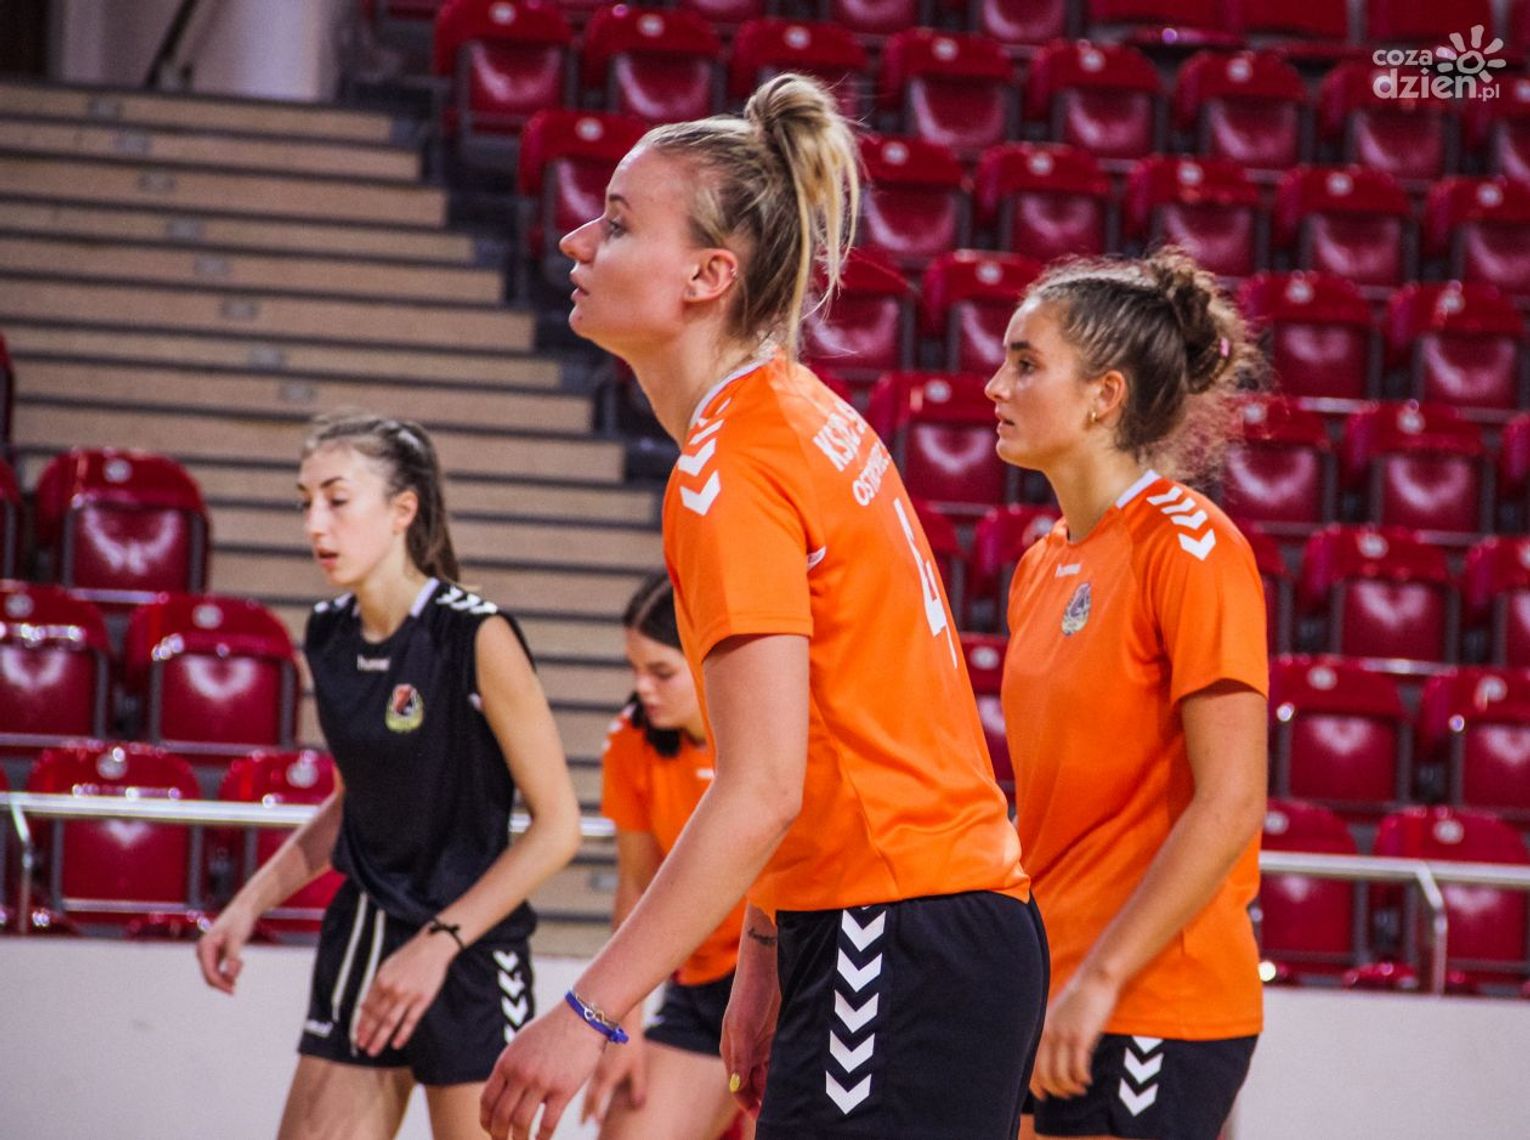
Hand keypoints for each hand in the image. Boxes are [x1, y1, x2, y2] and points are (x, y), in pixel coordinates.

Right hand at [196, 903, 257, 994]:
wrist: (243, 908)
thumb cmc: (239, 921)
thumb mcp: (237, 939)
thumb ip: (233, 958)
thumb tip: (231, 977)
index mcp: (204, 947)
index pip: (209, 973)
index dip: (220, 984)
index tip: (233, 991)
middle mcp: (203, 951)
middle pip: (210, 976)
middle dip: (224, 981)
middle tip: (237, 986)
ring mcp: (208, 952)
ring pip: (215, 973)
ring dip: (228, 974)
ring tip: (241, 962)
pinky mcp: (216, 953)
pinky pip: (220, 968)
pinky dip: (230, 969)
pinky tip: (240, 961)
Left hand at [353, 927, 456, 1055]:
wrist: (432, 947)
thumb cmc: (410, 956)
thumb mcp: (387, 966)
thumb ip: (376, 985)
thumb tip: (364, 1004)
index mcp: (381, 981)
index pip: (368, 1008)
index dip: (362, 1023)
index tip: (357, 1035)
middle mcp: (392, 990)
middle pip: (377, 1017)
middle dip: (368, 1034)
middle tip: (362, 1047)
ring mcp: (407, 996)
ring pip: (390, 1022)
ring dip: (380, 1038)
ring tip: (373, 1050)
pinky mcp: (422, 1000)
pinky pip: (410, 1021)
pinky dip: (402, 1034)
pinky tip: (396, 1044)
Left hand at [482, 1000, 607, 1139]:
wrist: (584, 1016)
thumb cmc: (554, 1028)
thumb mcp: (523, 1042)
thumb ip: (512, 1065)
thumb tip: (505, 1090)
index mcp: (507, 1061)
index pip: (487, 1099)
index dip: (486, 1120)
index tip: (490, 1128)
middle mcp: (521, 1073)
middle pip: (501, 1116)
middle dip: (498, 1135)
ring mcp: (541, 1082)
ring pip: (520, 1123)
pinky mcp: (563, 1089)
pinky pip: (547, 1123)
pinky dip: (541, 1138)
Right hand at [579, 1027, 646, 1123]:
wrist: (619, 1018)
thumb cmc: (631, 1041)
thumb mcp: (638, 1066)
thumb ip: (638, 1087)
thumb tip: (639, 1106)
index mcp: (607, 1076)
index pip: (596, 1101)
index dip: (595, 1113)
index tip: (597, 1122)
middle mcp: (596, 1073)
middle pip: (587, 1098)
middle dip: (585, 1112)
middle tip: (583, 1123)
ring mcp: (592, 1065)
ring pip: (583, 1087)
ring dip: (584, 1100)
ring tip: (584, 1110)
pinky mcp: (591, 1057)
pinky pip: (583, 1077)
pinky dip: (582, 1086)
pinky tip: (585, 1086)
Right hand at [720, 962, 780, 1115]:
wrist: (766, 965)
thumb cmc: (749, 992)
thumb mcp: (742, 1026)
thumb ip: (740, 1057)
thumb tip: (736, 1088)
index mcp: (732, 1052)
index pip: (740, 1088)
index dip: (750, 1106)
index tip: (764, 1121)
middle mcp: (746, 1051)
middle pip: (754, 1086)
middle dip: (764, 1101)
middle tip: (782, 1117)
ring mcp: (761, 1043)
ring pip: (768, 1075)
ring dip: (776, 1089)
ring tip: (791, 1104)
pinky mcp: (776, 1034)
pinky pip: (781, 1061)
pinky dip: (786, 1072)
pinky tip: (797, 1081)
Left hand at [1029, 970, 1119, 1100]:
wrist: (1094, 981)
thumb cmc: (1077, 1001)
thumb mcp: (1056, 1017)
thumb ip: (1050, 1035)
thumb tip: (1048, 1062)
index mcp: (1039, 1030)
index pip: (1029, 1067)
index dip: (1035, 1086)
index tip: (1044, 1096)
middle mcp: (1047, 1034)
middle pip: (1044, 1076)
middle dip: (1056, 1090)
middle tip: (1067, 1094)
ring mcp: (1064, 1036)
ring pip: (1061, 1076)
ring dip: (1071, 1088)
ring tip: (1080, 1088)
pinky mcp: (1081, 1037)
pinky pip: (1078, 1069)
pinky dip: (1082, 1079)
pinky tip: (1087, 1080)